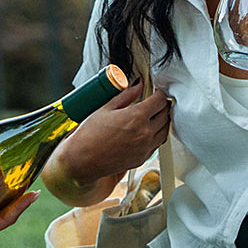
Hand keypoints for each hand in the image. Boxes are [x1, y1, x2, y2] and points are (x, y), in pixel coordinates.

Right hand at [56, 82, 172, 181]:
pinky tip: (147, 131)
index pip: (159, 101)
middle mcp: (145, 133)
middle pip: (165, 114)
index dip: (159, 93)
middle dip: (162, 106)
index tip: (155, 92)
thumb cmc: (89, 136)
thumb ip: (126, 95)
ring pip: (165, 130)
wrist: (82, 160)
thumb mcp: (106, 108)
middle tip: (155, 102)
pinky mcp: (142, 158)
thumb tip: (137, 87)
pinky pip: (157, 144)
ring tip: (153, 116)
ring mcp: (145, 147)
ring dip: (162, 121)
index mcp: (137, 117)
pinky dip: (156, 135)